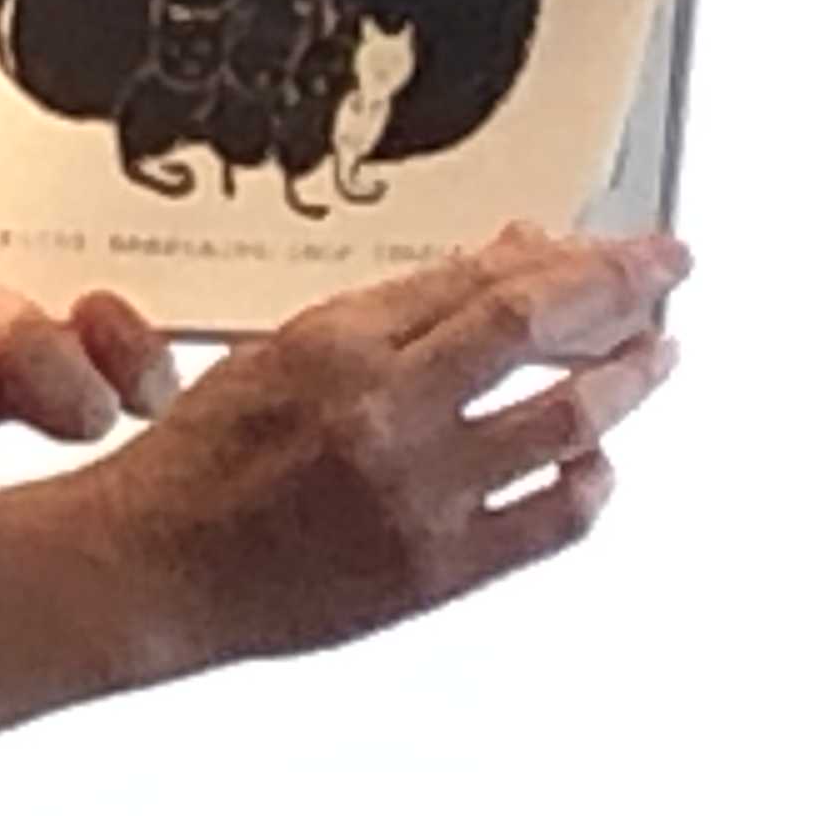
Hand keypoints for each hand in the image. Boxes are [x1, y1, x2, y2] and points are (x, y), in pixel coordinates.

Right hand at [73, 221, 687, 676]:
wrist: (147, 568)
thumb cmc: (196, 465)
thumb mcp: (279, 356)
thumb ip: (392, 317)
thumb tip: (497, 267)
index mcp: (333, 344)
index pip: (479, 278)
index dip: (564, 257)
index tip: (612, 246)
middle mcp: (382, 410)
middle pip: (534, 324)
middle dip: (620, 288)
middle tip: (668, 270)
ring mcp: (417, 492)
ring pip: (564, 417)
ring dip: (627, 380)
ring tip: (656, 359)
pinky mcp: (436, 570)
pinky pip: (551, 520)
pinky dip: (591, 486)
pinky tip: (599, 467)